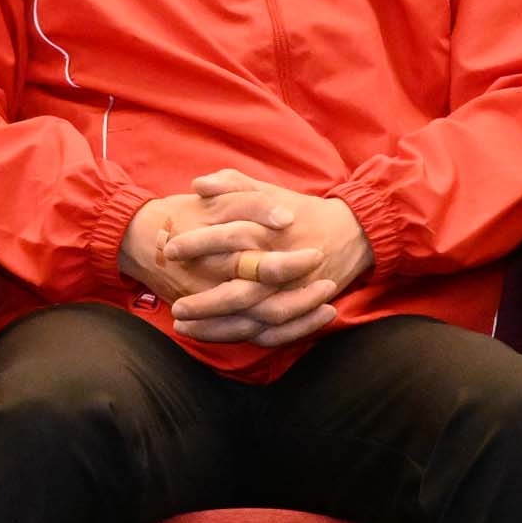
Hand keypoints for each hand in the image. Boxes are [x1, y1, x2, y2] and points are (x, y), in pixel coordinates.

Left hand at [157, 169, 368, 346]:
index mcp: (271, 232)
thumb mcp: (268, 191)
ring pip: (252, 320)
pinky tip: (215, 337)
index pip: (231, 237)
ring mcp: (293, 293)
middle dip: (205, 303)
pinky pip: (272, 335)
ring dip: (216, 328)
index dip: (198, 244)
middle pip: (240, 292)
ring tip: (184, 327)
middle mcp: (282, 266)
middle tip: (175, 307)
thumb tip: (197, 185)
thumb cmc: (300, 211)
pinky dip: (244, 338)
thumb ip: (232, 184)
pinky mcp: (301, 310)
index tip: (170, 250)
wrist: (352, 233)